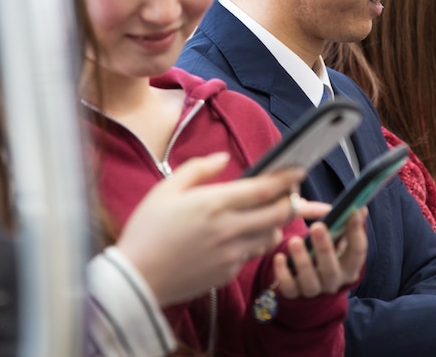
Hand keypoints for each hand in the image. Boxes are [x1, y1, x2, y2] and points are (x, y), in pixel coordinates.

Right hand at [117, 152, 307, 305]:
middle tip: (290, 193)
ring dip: (275, 223)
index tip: (299, 170)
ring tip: (265, 213)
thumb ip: (197, 169)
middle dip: (291, 201)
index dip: (287, 179)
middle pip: (279, 214)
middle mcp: (228, 229)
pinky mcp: (228, 273)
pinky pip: (253, 255)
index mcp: (213, 204)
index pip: (264, 189)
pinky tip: (240, 236)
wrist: (136, 278)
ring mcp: (231, 254)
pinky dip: (256, 243)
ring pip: (272, 236)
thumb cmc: (146, 231)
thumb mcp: (165, 190)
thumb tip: (223, 158)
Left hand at [274, 208, 368, 297]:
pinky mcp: (294, 295)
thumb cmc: (324, 254)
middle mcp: (333, 281)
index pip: (357, 251)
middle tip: (317, 226)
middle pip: (331, 269)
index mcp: (349, 267)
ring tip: (294, 241)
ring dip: (302, 260)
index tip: (353, 210)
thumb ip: (345, 226)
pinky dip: (283, 274)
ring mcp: (314, 290)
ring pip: (310, 281)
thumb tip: (358, 207)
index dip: (356, 231)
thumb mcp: (337, 242)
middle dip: (324, 247)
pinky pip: (289, 288)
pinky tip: (279, 257)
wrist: (307, 282)